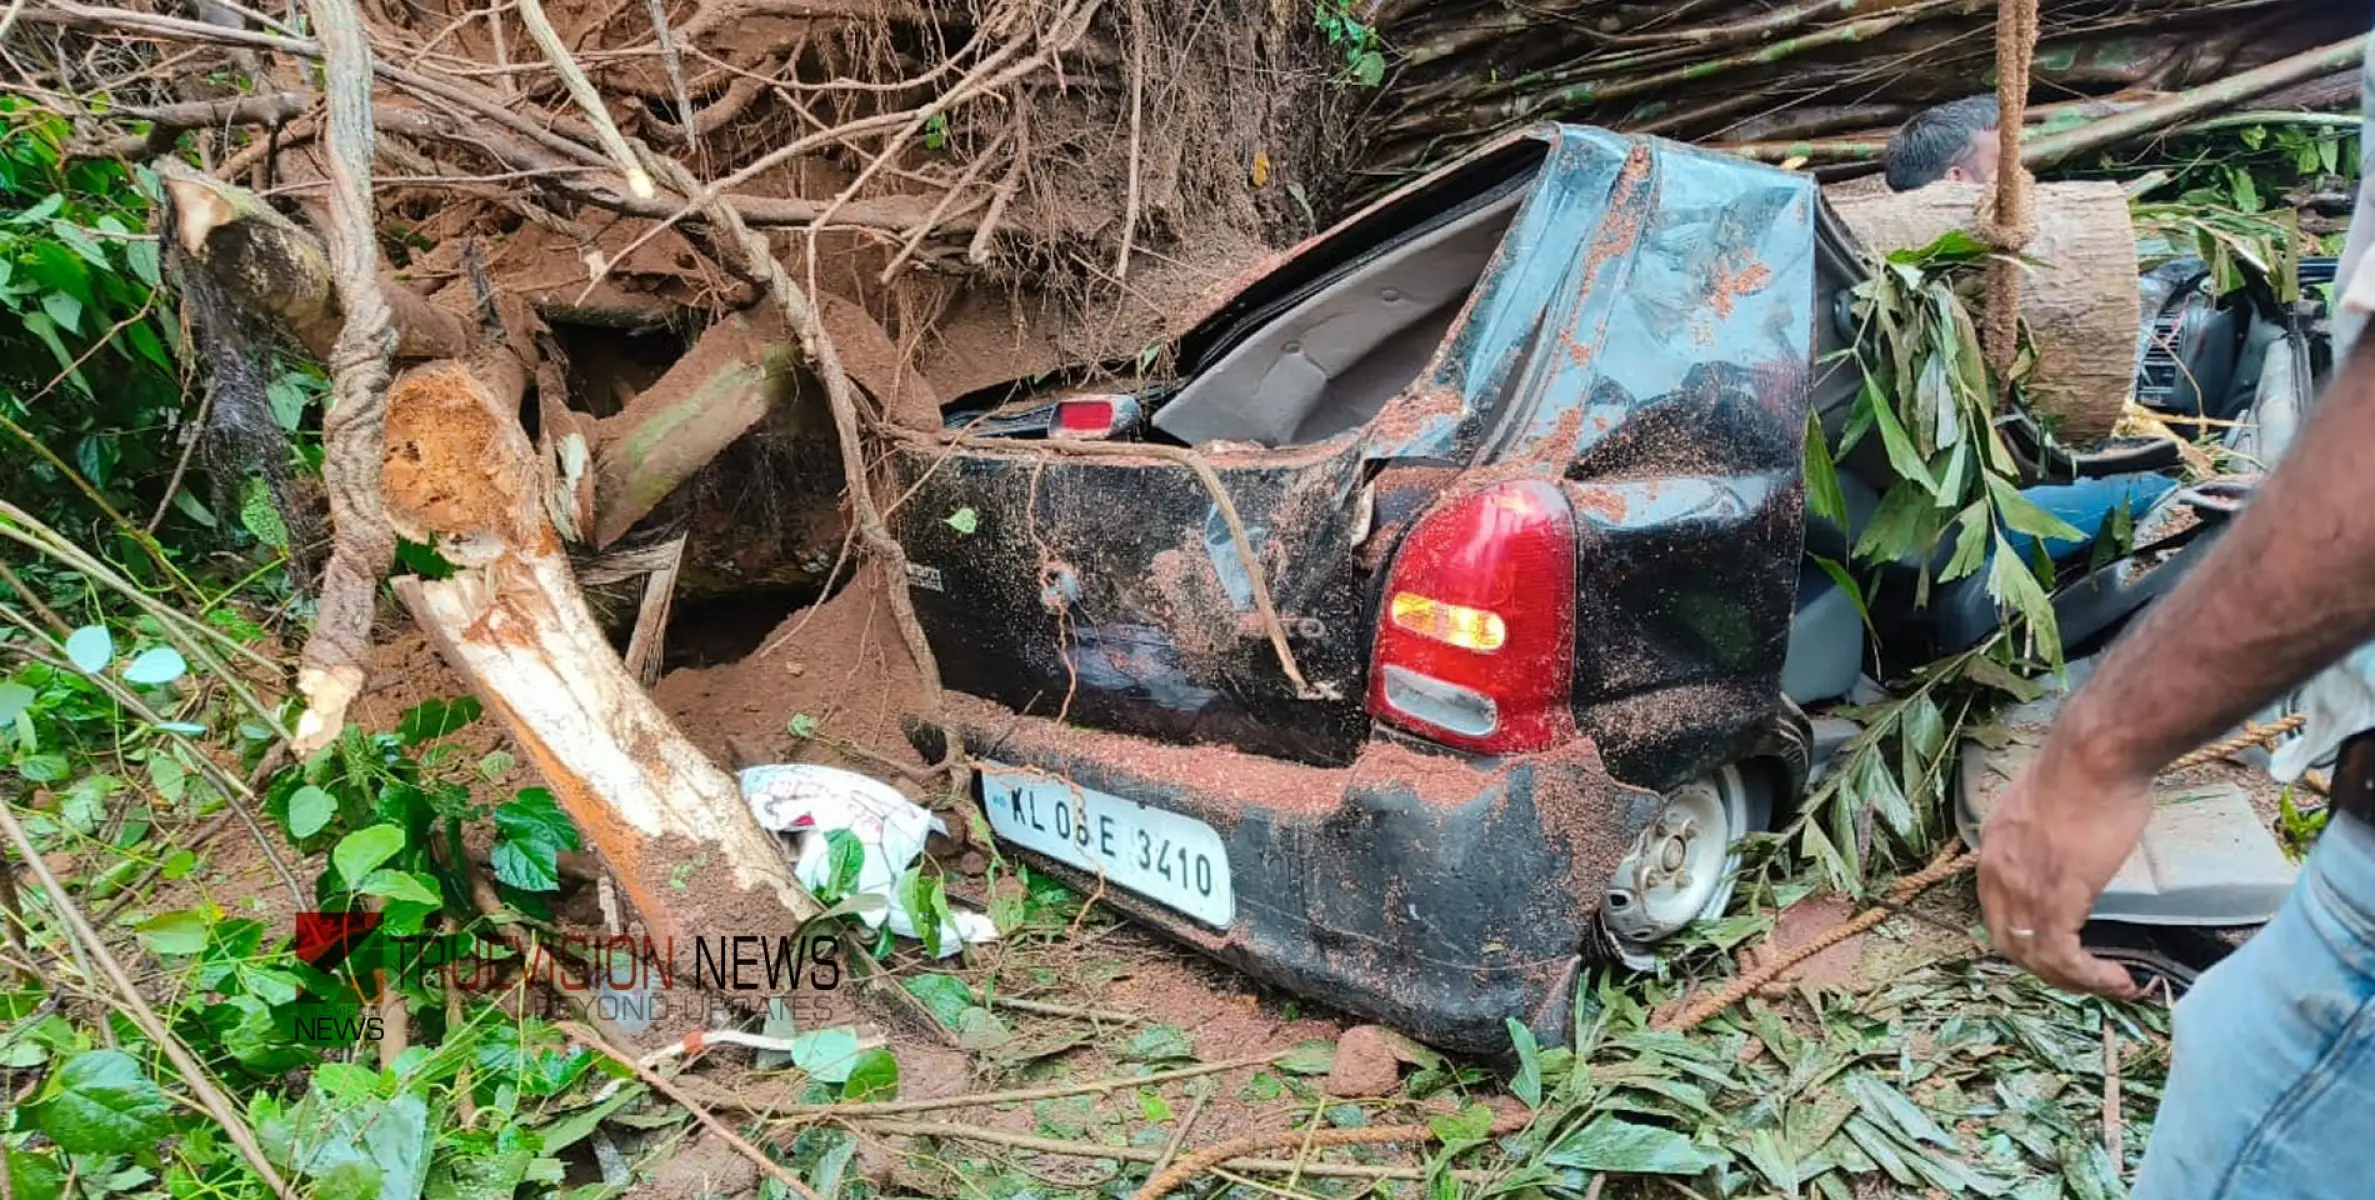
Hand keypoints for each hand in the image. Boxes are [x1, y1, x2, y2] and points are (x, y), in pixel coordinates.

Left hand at [1976, 741, 2155, 996]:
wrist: (2097, 755)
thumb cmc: (2089, 770)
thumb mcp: (2051, 807)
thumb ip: (2050, 836)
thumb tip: (2072, 850)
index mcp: (1994, 846)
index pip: (1998, 909)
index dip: (2027, 936)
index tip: (2061, 947)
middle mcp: (1997, 871)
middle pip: (2009, 942)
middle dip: (2047, 967)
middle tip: (2085, 976)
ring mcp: (2022, 887)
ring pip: (2037, 957)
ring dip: (2076, 981)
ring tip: (2112, 985)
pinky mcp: (2056, 899)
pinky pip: (2063, 956)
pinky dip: (2090, 978)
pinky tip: (2118, 979)